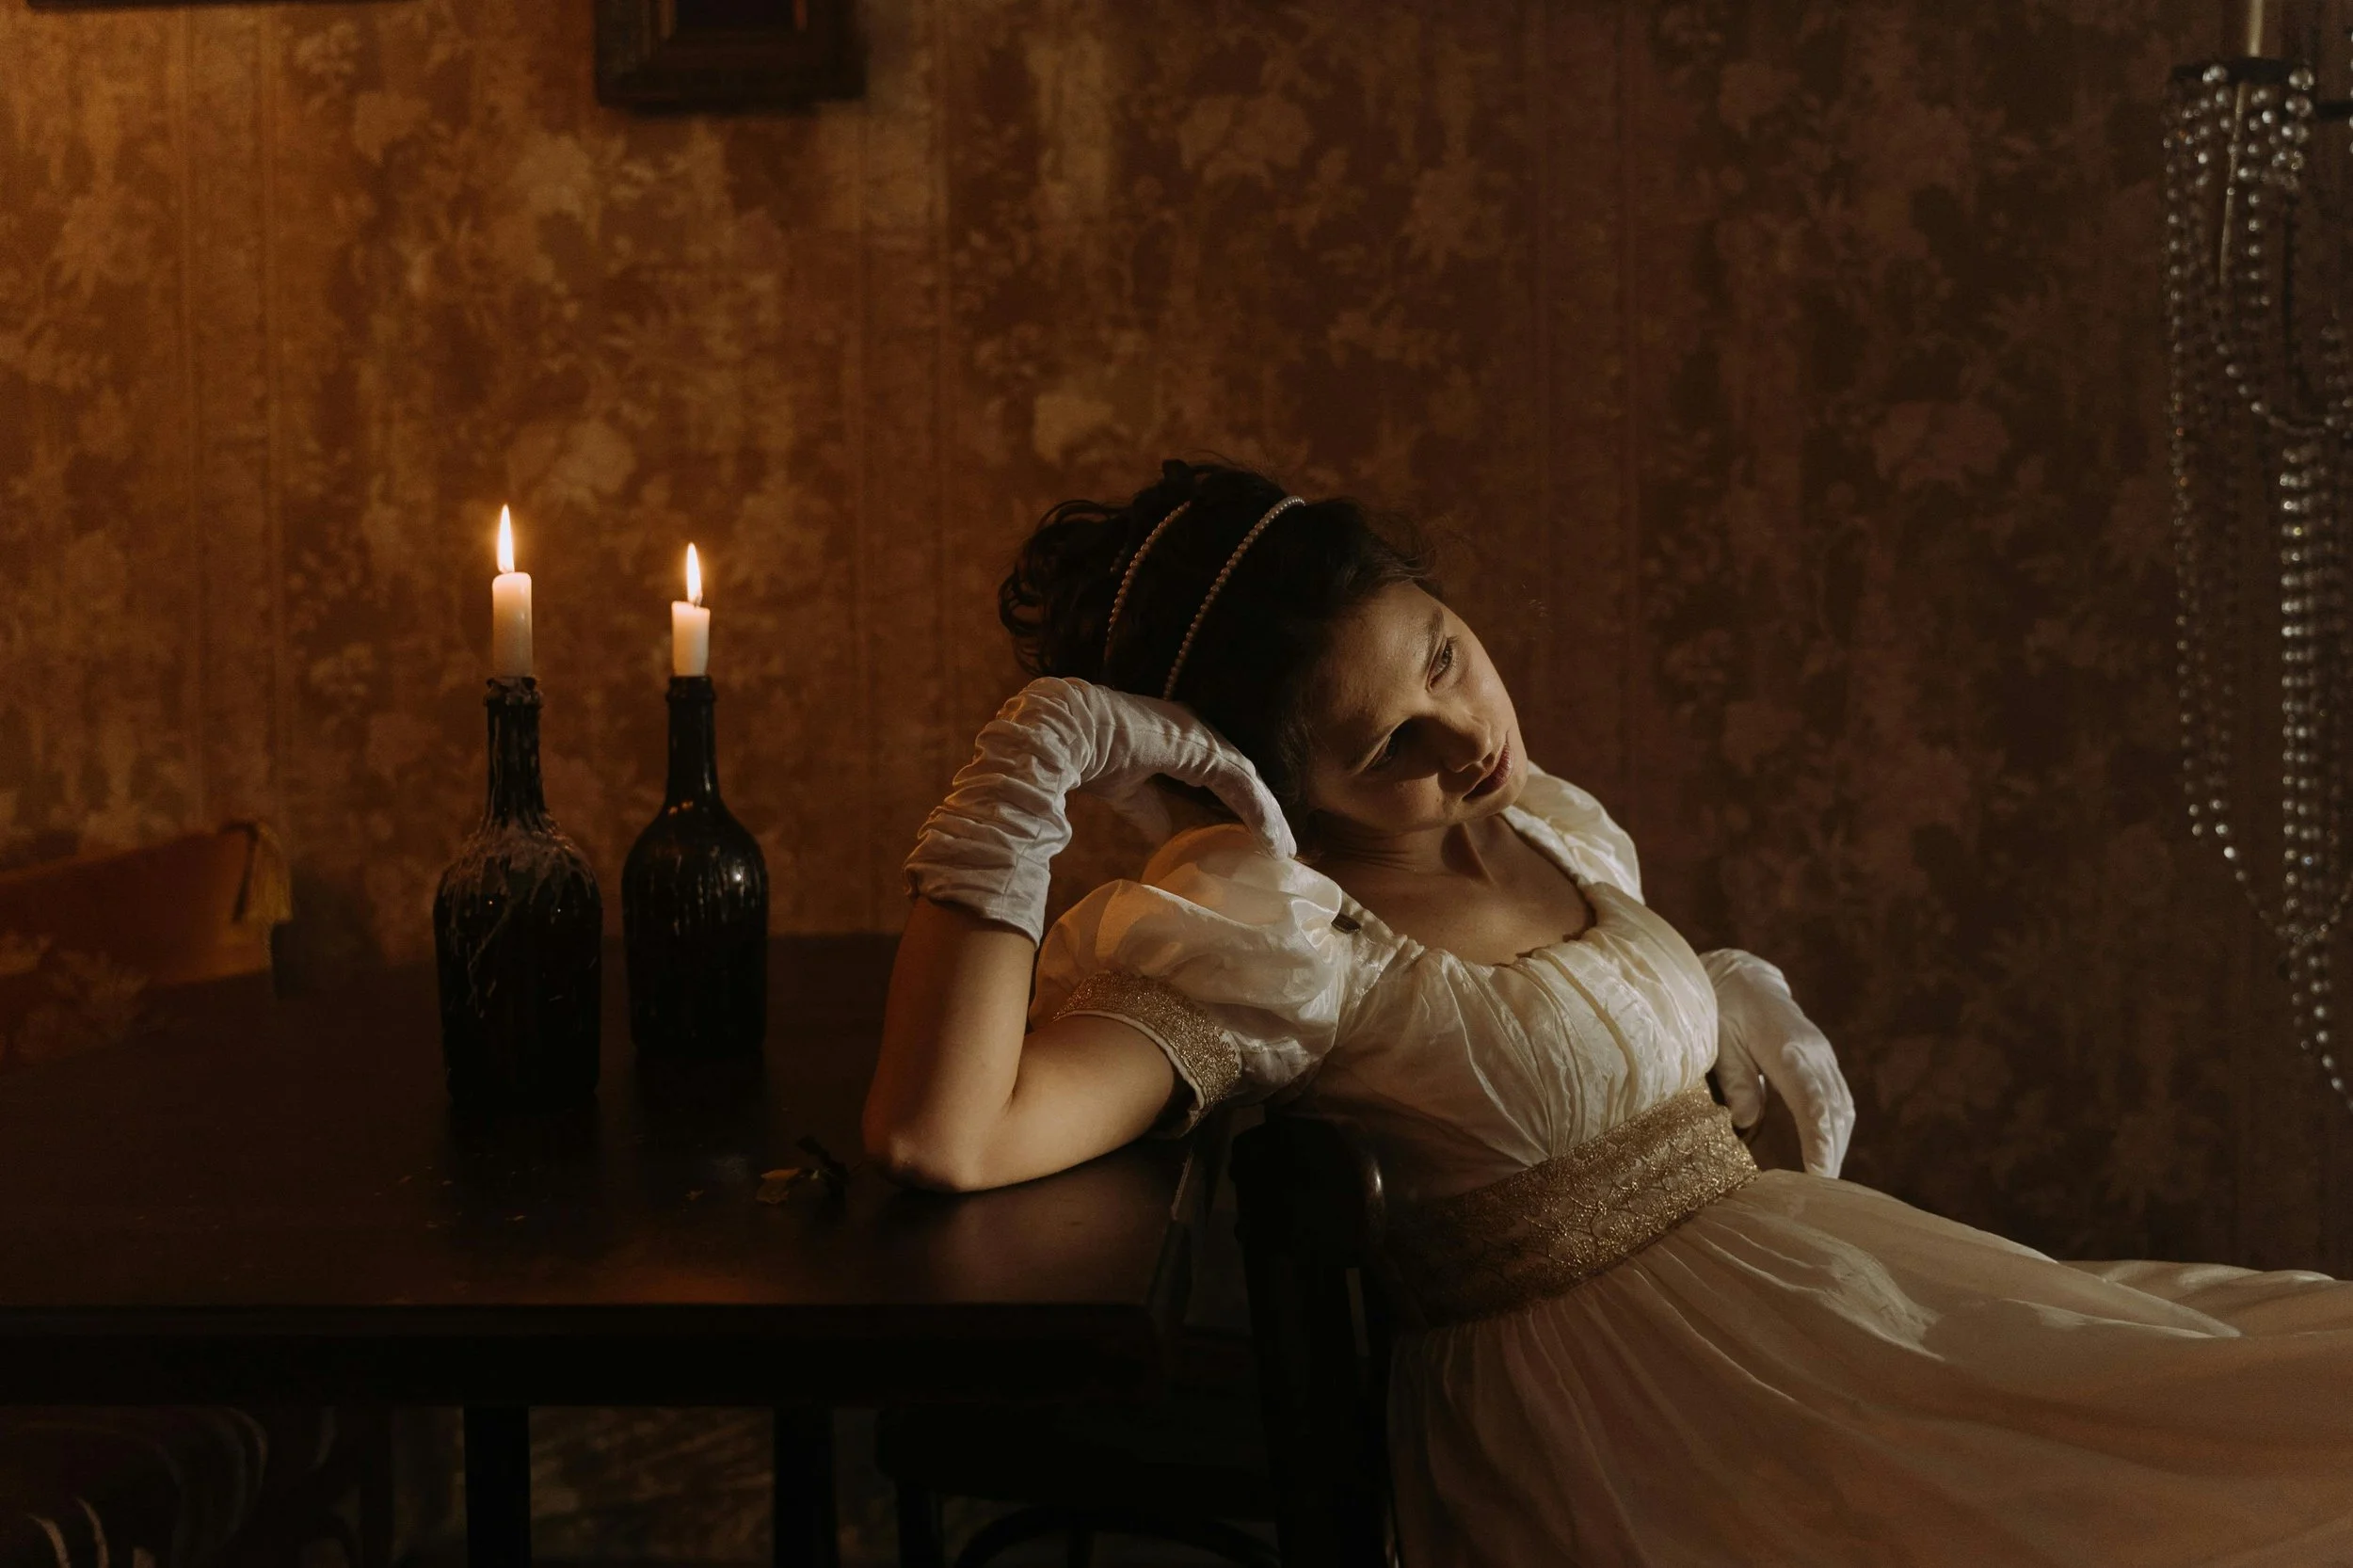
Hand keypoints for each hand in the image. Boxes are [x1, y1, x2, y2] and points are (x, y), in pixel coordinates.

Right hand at [904, 676, 1294, 941]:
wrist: (1066, 733)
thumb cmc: (1087, 755)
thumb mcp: (1127, 792)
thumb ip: (1149, 810)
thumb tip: (1163, 836)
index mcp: (1180, 741)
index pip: (1224, 777)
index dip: (1243, 807)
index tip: (1258, 840)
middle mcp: (1197, 734)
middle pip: (1243, 779)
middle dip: (1264, 814)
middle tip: (1283, 850)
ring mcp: (1201, 737)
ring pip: (1247, 781)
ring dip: (1267, 816)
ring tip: (1283, 850)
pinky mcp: (1201, 748)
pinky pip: (1239, 783)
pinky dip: (1256, 810)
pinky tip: (1268, 836)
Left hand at [1702, 949, 1855, 1177]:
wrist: (1742, 978)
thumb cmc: (1721, 1008)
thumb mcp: (1716, 1039)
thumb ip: (1734, 1078)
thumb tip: (1745, 1120)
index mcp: (1787, 1046)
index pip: (1809, 1098)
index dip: (1817, 1137)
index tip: (1818, 1172)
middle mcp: (1814, 1052)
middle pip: (1833, 1108)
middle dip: (1832, 1151)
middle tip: (1826, 1194)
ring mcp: (1822, 1056)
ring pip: (1841, 1106)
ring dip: (1838, 1144)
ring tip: (1828, 1184)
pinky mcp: (1822, 1062)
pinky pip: (1837, 1099)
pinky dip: (1836, 1129)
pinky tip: (1828, 1154)